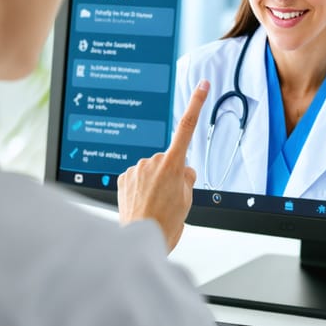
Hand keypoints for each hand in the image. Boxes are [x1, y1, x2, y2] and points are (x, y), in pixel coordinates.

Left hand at [117, 80, 208, 252]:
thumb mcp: (187, 200)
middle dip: (171, 173)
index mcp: (172, 164)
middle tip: (170, 198)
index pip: (187, 127)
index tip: (202, 86)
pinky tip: (142, 202)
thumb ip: (187, 178)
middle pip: (168, 160)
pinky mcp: (123, 177)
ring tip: (154, 204)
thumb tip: (184, 170)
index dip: (196, 104)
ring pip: (151, 170)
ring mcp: (136, 168)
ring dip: (154, 182)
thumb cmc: (165, 224)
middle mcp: (152, 161)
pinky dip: (140, 187)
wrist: (139, 240)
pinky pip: (137, 177)